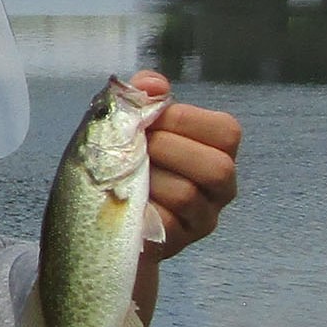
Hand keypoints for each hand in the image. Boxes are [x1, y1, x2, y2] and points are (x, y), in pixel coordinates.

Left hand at [130, 69, 239, 260]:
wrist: (100, 210)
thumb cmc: (123, 158)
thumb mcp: (127, 120)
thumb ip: (141, 94)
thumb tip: (154, 84)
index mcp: (218, 149)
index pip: (226, 131)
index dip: (184, 120)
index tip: (150, 120)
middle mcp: (222, 186)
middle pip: (217, 167)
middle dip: (167, 150)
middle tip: (138, 149)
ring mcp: (203, 218)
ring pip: (185, 195)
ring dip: (146, 179)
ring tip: (126, 174)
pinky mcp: (178, 242)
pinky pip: (162, 223)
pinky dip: (137, 206)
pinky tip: (124, 199)